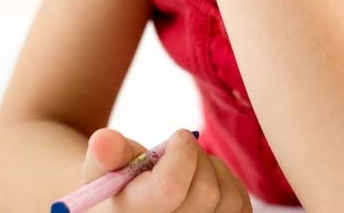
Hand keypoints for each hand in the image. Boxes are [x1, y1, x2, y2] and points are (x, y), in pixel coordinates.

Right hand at [83, 127, 252, 212]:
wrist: (133, 211)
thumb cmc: (121, 185)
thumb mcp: (106, 167)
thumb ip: (109, 153)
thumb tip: (102, 140)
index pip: (170, 188)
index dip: (181, 154)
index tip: (178, 138)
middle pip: (204, 193)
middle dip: (195, 158)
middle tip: (181, 152)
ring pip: (227, 198)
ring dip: (212, 170)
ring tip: (189, 171)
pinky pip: (241, 205)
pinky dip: (227, 184)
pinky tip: (204, 186)